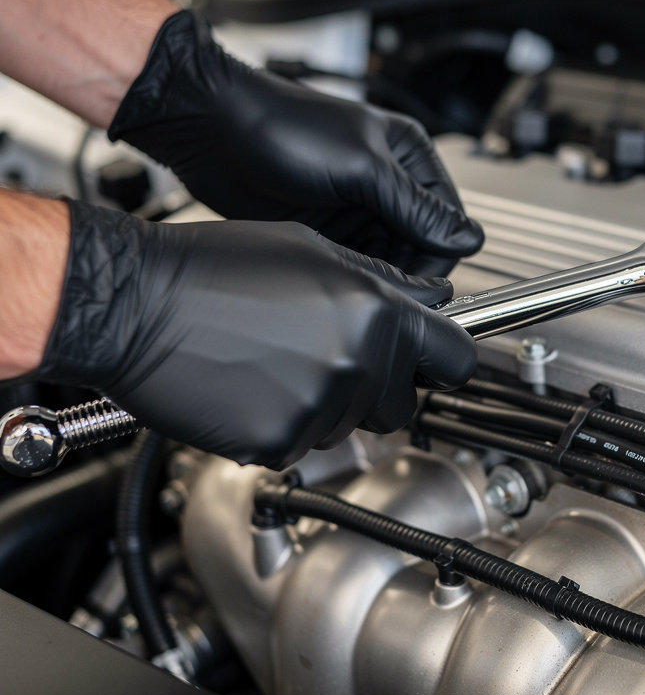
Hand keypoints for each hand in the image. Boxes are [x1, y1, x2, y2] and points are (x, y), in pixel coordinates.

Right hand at [36, 201, 476, 467]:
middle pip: (405, 403)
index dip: (448, 362)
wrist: (137, 304)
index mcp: (375, 312)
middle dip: (382, 388)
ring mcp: (319, 409)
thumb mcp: (312, 250)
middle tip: (333, 357)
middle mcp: (358, 364)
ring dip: (329, 405)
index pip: (457, 358)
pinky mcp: (278, 443)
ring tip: (279, 361)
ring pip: (352, 426)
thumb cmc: (215, 267)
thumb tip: (430, 298)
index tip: (437, 365)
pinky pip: (302, 445)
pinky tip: (255, 387)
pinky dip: (285, 426)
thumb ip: (382, 281)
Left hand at [107, 10, 483, 275]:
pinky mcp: (331, 226)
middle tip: (393, 290)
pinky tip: (345, 277)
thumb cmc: (283, 128)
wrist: (214, 129)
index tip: (426, 283)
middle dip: (411, 268)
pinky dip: (358, 273)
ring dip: (383, 273)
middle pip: (422, 244)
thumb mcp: (362, 168)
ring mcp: (359, 206)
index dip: (440, 254)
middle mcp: (389, 182)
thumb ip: (415, 208)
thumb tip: (469, 238)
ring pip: (391, 256)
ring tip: (365, 283)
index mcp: (409, 157)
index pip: (448, 220)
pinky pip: (359, 260)